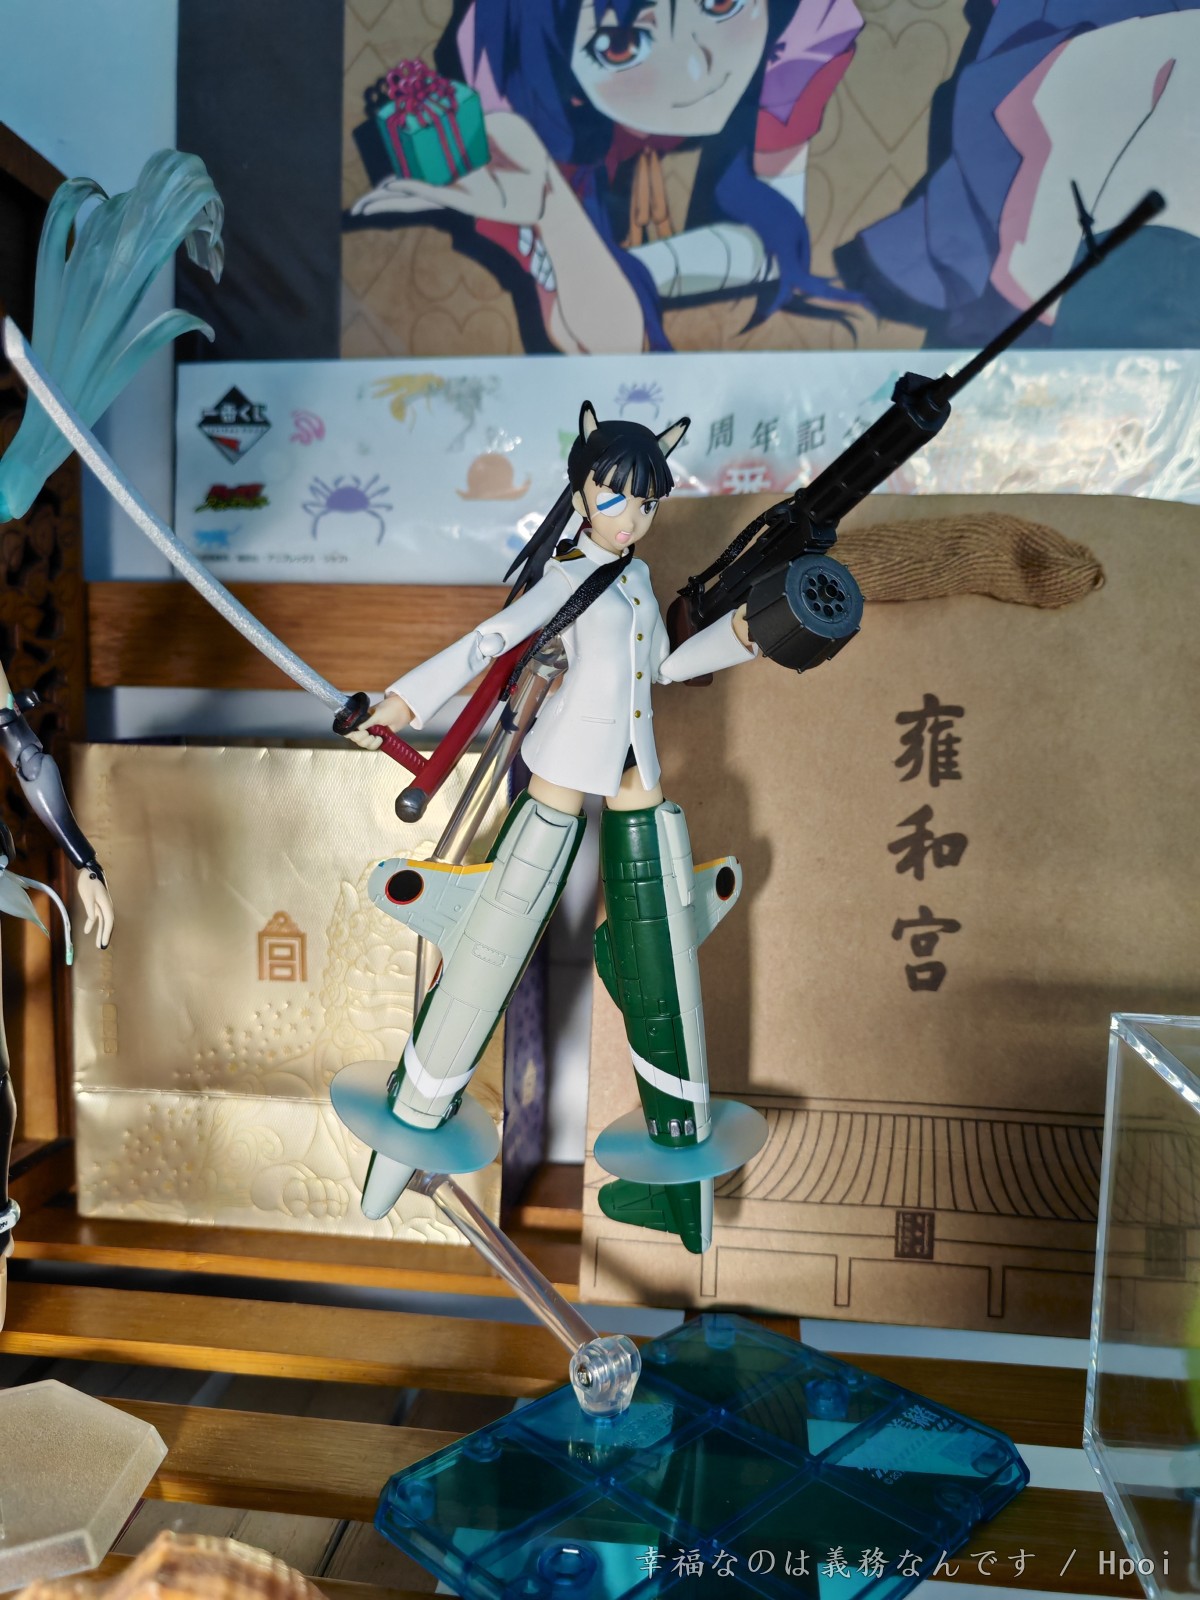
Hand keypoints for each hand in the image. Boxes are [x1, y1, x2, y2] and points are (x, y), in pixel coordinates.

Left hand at [77, 869, 113, 948]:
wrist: (89, 871)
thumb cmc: (88, 882)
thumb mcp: (88, 895)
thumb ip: (90, 908)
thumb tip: (93, 920)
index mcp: (106, 904)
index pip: (108, 921)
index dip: (106, 933)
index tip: (103, 943)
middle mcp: (106, 906)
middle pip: (107, 923)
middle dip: (104, 935)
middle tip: (102, 947)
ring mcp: (101, 906)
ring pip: (102, 921)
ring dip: (100, 932)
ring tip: (97, 943)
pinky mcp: (96, 904)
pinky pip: (96, 916)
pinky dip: (92, 924)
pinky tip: (87, 931)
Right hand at [344, 692, 413, 750]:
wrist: (402, 711)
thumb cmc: (388, 710)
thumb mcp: (376, 715)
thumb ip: (365, 722)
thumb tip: (357, 729)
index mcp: (359, 719)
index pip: (349, 729)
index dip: (351, 734)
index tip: (359, 733)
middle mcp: (363, 726)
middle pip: (355, 739)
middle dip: (362, 739)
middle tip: (369, 734)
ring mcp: (370, 733)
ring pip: (363, 744)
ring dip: (369, 743)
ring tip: (377, 737)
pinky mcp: (377, 738)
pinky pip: (372, 746)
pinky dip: (376, 745)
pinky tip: (381, 738)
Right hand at [351, 112, 555, 227]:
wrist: (548, 185)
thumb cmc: (529, 157)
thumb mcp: (503, 125)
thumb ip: (478, 120)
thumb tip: (451, 114)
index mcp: (457, 167)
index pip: (421, 169)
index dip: (399, 174)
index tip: (381, 183)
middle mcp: (453, 183)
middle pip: (410, 190)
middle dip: (384, 199)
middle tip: (360, 207)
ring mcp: (458, 192)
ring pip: (415, 196)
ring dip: (390, 199)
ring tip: (365, 207)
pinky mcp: (467, 200)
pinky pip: (434, 192)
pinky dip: (413, 188)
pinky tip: (393, 189)